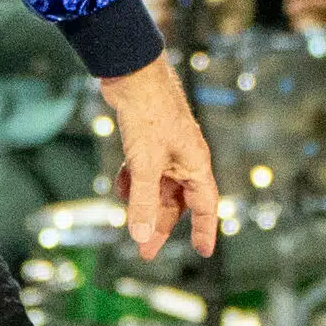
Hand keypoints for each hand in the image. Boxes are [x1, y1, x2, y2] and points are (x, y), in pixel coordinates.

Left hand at [97, 58, 219, 260]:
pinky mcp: (147, 140)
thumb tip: (139, 235)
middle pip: (176, 201)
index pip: (205, 206)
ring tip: (126, 218)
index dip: (205, 230)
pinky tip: (120, 187)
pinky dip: (133, 182)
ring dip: (142, 202)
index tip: (204, 252)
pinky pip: (144, 171)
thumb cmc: (148, 114)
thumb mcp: (144, 164)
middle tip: (144, 251)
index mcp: (195, 164)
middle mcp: (184, 158)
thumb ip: (142, 201)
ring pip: (157, 187)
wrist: (132, 74)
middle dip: (160, 225)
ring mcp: (165, 149)